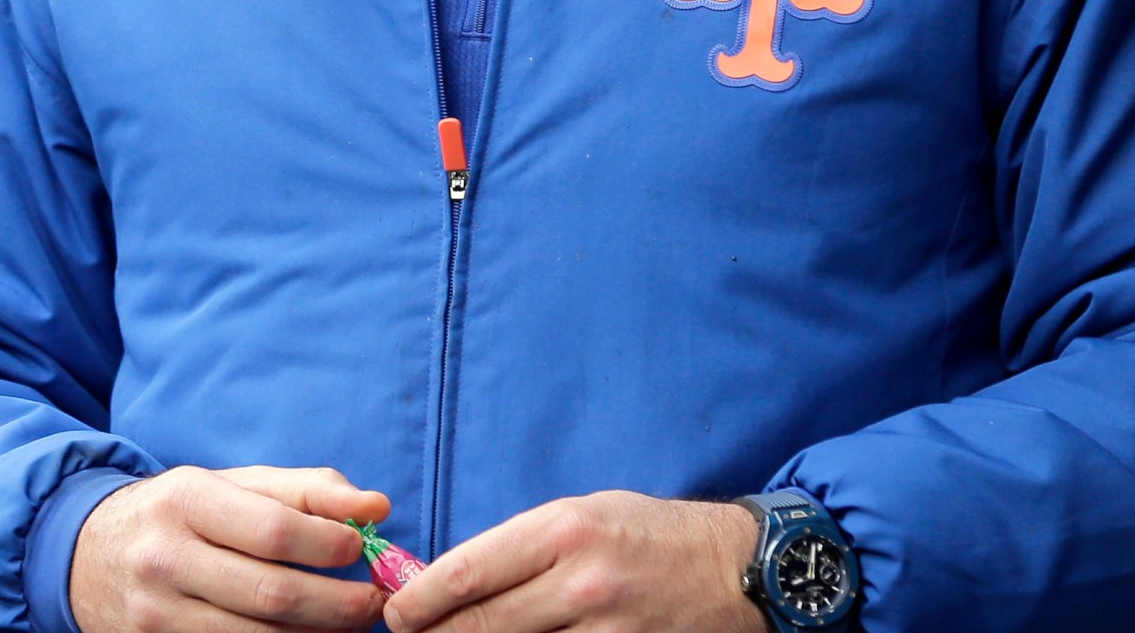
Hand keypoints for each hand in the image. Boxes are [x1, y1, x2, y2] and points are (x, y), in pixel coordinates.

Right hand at [71, 465, 391, 632]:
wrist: (85, 555)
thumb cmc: (181, 514)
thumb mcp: (233, 484)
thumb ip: (308, 491)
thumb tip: (377, 508)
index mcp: (187, 500)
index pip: (276, 531)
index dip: (332, 546)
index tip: (362, 551)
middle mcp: (165, 558)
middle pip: (273, 595)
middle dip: (340, 605)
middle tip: (375, 603)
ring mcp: (156, 615)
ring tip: (349, 624)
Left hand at [384, 492, 762, 632]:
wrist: (737, 568)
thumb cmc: (652, 534)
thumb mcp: (585, 514)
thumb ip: (523, 547)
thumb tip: (454, 581)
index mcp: (564, 531)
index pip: (468, 573)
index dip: (419, 602)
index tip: (396, 615)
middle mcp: (581, 582)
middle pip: (479, 626)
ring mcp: (605, 631)